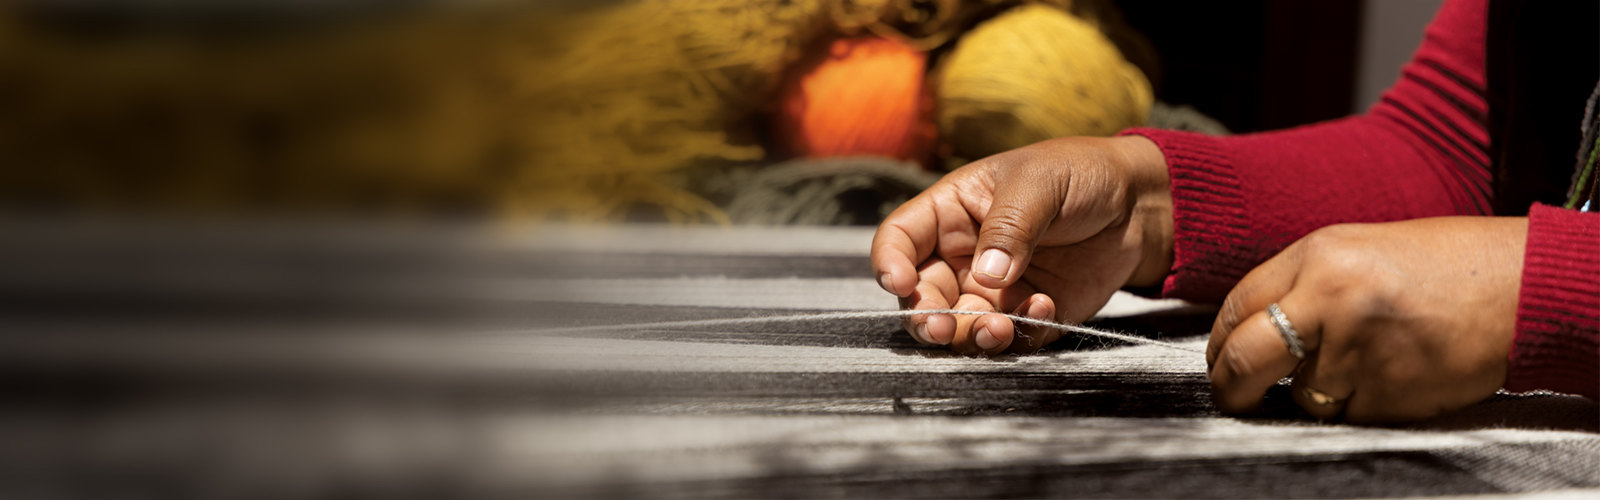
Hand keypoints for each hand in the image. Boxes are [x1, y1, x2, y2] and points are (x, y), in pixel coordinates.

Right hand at [870, 136, 1172, 354]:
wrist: (1137, 204)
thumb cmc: (1078, 174)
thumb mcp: (1039, 183)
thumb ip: (1010, 226)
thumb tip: (986, 274)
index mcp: (949, 211)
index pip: (899, 239)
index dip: (889, 263)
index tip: (901, 284)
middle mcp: (961, 255)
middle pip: (921, 296)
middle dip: (927, 317)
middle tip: (943, 329)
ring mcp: (993, 290)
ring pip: (960, 326)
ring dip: (971, 335)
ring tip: (999, 328)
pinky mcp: (1027, 314)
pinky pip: (1010, 337)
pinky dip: (1021, 334)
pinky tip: (1045, 307)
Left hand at [1207, 217, 1527, 422]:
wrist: (1520, 285)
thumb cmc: (1440, 266)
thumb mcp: (1356, 250)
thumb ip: (1300, 284)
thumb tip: (1247, 330)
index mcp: (1315, 256)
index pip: (1236, 308)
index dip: (1218, 343)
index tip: (1219, 361)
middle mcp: (1328, 301)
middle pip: (1245, 359)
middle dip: (1230, 387)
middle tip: (1234, 397)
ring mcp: (1357, 350)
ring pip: (1303, 395)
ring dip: (1320, 392)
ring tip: (1368, 358)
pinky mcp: (1388, 393)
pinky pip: (1350, 414)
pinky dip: (1363, 404)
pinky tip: (1396, 371)